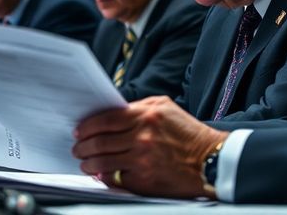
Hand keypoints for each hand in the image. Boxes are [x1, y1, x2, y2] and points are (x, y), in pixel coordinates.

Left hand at [72, 95, 227, 197]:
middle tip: (77, 148)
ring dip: (88, 163)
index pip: (106, 119)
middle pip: (99, 141)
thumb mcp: (166, 108)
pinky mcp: (145, 180)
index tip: (79, 131)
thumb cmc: (188, 134)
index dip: (87, 126)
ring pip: (103, 162)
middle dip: (83, 146)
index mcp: (147, 115)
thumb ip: (139, 106)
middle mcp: (142, 136)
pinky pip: (116, 179)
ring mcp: (142, 159)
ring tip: (85, 163)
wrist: (209, 160)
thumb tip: (113, 113)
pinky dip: (105, 177)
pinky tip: (101, 175)